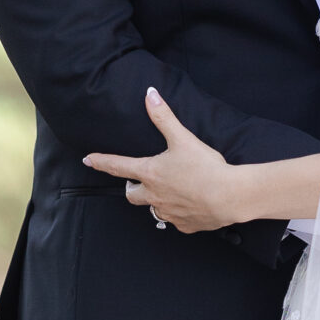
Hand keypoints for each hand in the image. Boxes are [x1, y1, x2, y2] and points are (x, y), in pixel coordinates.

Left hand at [84, 91, 242, 233]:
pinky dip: (179, 213)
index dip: (101, 161)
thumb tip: (150, 94)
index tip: (89, 160)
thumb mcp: (183, 138)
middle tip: (138, 181)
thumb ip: (164, 117)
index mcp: (150, 173)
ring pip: (153, 209)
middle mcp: (154, 195)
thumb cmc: (206, 168)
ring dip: (156, 201)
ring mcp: (168, 213)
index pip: (117, 166)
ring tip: (171, 192)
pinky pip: (176, 221)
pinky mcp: (185, 225)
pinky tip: (191, 205)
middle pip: (131, 195)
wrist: (230, 197)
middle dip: (131, 188)